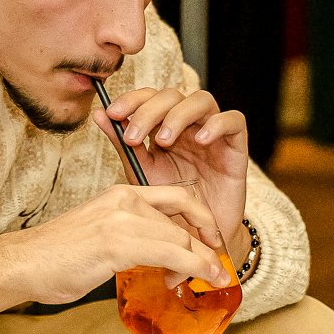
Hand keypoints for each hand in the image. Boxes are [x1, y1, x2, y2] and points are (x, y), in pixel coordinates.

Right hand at [0, 182, 233, 321]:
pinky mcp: (119, 242)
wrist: (25, 263)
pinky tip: (200, 278)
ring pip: (182, 236)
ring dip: (205, 260)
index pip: (175, 196)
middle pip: (185, 212)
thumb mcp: (101, 237)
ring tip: (213, 278)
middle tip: (217, 265)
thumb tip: (159, 261)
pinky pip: (172, 253)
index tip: (210, 242)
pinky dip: (195, 267)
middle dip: (208, 240)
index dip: (199, 218)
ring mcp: (122, 219)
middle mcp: (124, 199)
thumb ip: (130, 239)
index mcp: (119, 193)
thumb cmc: (56, 257)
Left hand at [93, 84, 248, 253]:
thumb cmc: (170, 205)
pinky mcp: (236, 147)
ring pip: (201, 100)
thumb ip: (123, 143)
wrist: (197, 238)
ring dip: (178, 115)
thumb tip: (98, 114)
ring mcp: (213, 134)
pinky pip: (234, 121)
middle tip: (133, 136)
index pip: (150, 96)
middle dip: (149, 110)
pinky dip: (216, 124)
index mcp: (164, 126)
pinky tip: (200, 140)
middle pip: (172, 95)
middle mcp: (188, 125)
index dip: (132, 99)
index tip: (112, 113)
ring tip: (163, 140)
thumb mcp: (141, 172)